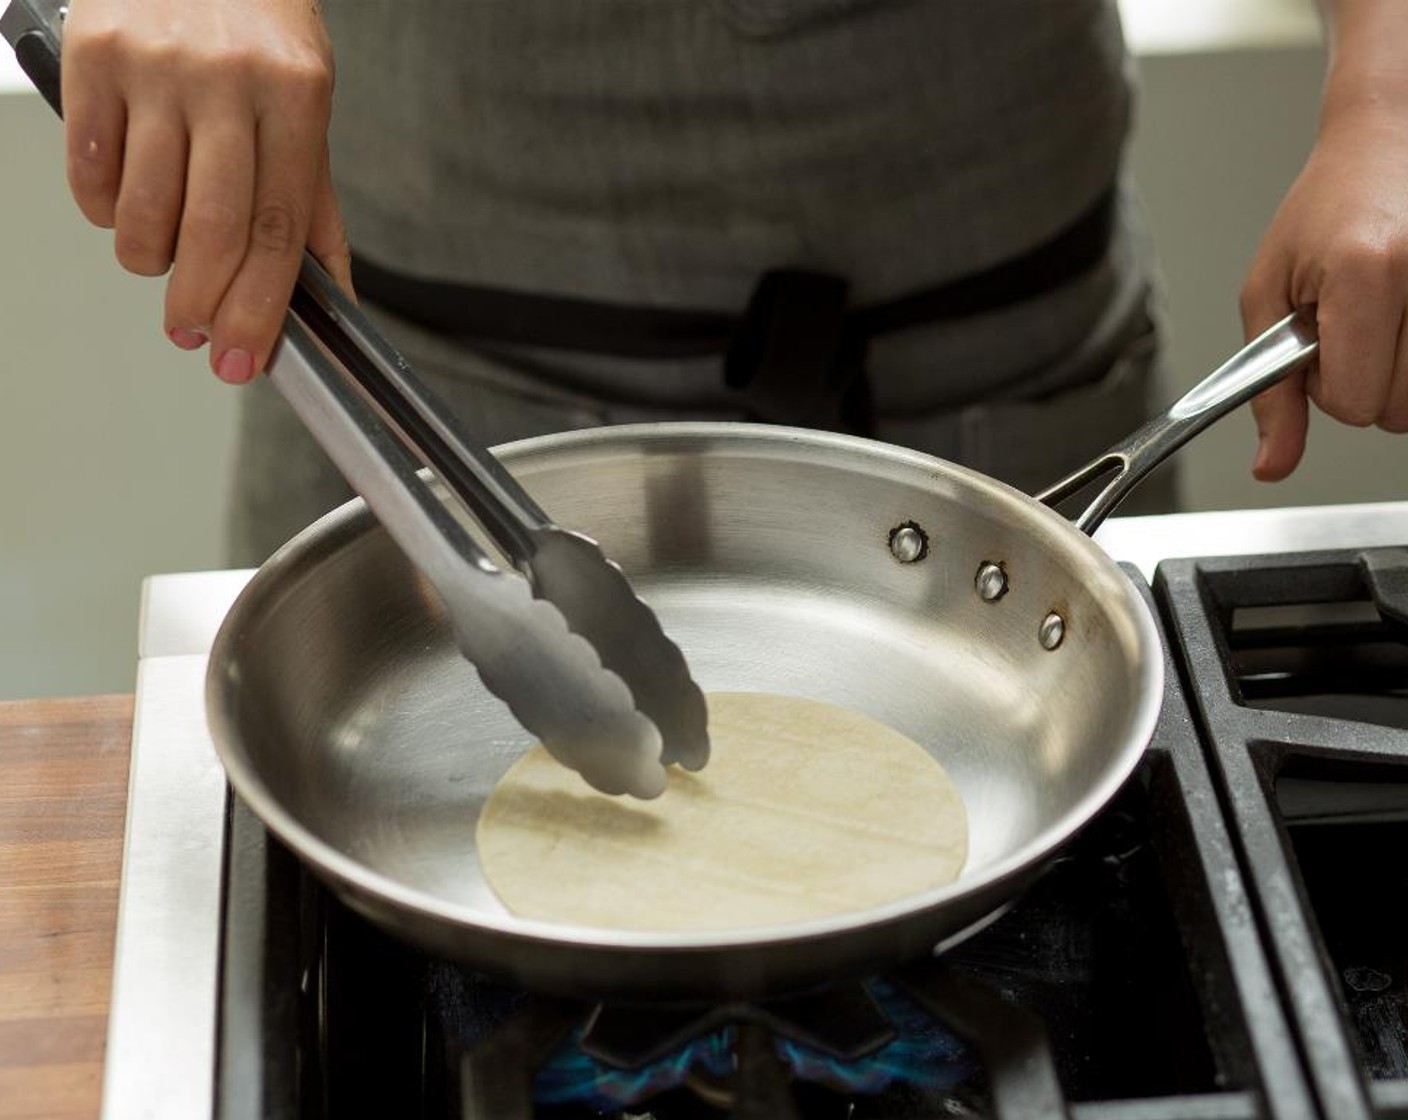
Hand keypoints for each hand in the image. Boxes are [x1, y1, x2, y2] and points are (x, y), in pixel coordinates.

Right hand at [61, 0, 352, 382]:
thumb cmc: (257, 27)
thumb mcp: (305, 104)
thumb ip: (312, 200)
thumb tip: (330, 298)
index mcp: (296, 95)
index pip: (278, 229)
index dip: (258, 308)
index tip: (240, 357)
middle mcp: (228, 79)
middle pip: (212, 229)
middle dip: (200, 302)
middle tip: (191, 332)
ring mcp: (156, 65)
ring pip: (143, 208)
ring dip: (149, 258)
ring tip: (159, 254)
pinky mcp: (92, 54)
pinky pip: (89, 170)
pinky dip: (103, 210)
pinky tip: (122, 202)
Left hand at [1240, 41, 1407, 479]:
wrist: (1385, 144)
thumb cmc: (1322, 212)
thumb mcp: (1269, 294)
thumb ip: (1272, 392)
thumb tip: (1272, 466)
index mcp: (1367, 272)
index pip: (1352, 401)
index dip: (1325, 387)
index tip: (1319, 344)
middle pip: (1396, 411)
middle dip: (1365, 383)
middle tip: (1352, 324)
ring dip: (1398, 374)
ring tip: (1381, 317)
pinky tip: (1405, 316)